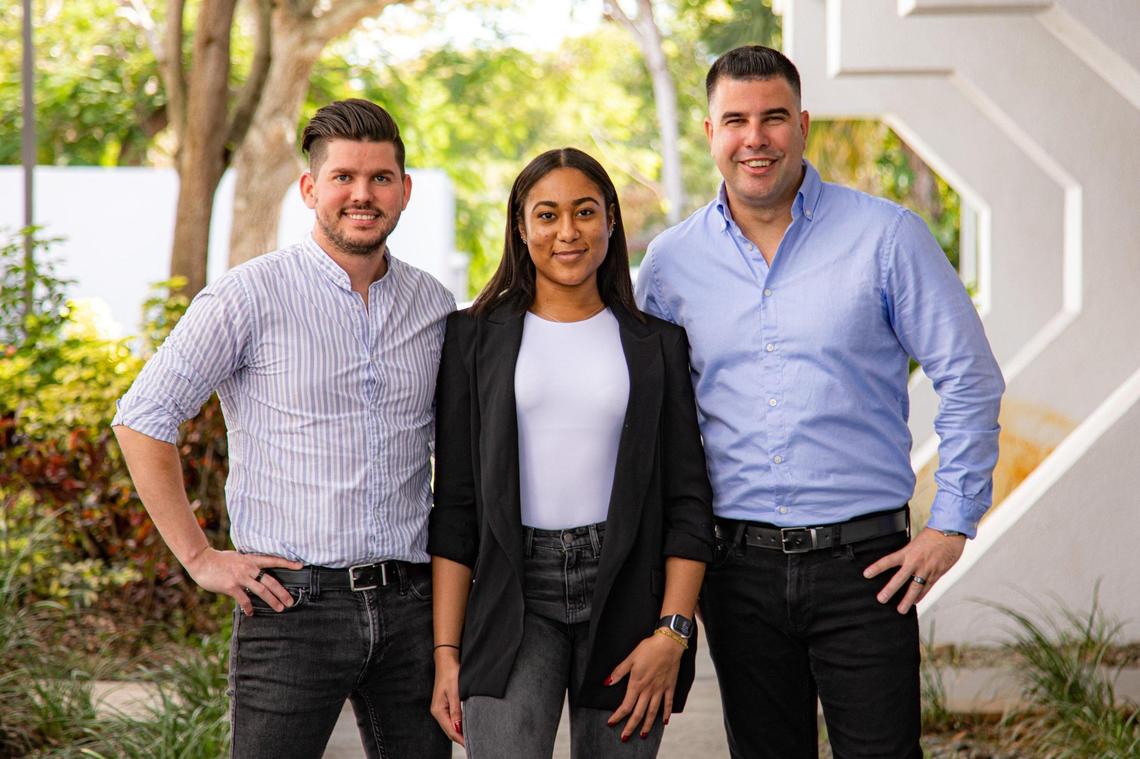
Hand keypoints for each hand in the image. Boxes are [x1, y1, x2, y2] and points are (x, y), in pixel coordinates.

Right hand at [183, 547, 302, 615]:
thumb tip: (257, 573)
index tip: (300, 566)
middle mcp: (248, 568)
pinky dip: (249, 607)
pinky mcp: (231, 586)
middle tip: (291, 601)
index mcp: (251, 560)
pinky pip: (244, 599)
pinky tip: (251, 613)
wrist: (202, 561)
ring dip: (272, 601)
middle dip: (282, 592)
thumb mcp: (238, 557)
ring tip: (280, 609)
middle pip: (271, 581)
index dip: (287, 563)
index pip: (273, 560)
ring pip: (261, 590)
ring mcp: (240, 577)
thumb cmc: (220, 560)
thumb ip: (248, 564)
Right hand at [430, 648, 463, 745]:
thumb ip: (456, 710)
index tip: (470, 744)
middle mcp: (438, 711)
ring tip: (470, 738)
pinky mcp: (445, 705)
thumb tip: (458, 727)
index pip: (450, 730)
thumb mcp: (455, 692)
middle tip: (473, 744)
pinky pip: (451, 719)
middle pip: (449, 730)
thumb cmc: (450, 673)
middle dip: (460, 738)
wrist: (447, 660)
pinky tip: (464, 727)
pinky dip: (458, 725)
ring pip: (450, 726)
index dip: (460, 739)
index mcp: (438, 710)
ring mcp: (441, 708)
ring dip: (459, 732)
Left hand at [605, 632, 684, 740]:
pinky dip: (666, 713)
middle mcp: (649, 690)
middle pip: (638, 713)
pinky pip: (668, 703)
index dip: (618, 716)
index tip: (611, 723)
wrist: (669, 643)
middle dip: (631, 726)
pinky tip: (664, 722)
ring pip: (653, 712)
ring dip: (647, 725)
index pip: (626, 705)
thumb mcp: (631, 658)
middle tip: (625, 737)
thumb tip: (607, 683)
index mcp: (637, 684)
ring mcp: (660, 689)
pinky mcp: (670, 686)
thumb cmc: (649, 648)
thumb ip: (619, 672)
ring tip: (643, 735)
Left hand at [863, 528, 965, 613]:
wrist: (949, 533)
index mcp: (907, 552)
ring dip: (907, 600)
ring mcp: (926, 569)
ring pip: (915, 588)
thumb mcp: (915, 542)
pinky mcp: (937, 574)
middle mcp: (915, 562)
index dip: (876, 568)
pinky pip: (927, 588)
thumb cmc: (932, 535)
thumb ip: (908, 554)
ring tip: (901, 609)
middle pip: (900, 578)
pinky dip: (921, 596)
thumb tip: (901, 563)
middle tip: (881, 599)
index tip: (866, 574)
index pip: (888, 561)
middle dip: (890, 590)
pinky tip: (915, 602)